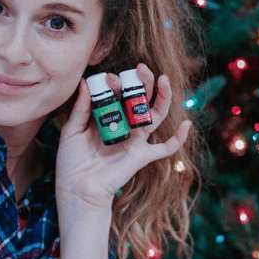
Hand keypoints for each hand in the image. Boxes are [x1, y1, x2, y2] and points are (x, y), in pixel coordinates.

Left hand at [56, 63, 191, 211]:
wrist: (77, 190)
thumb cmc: (71, 162)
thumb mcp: (72, 131)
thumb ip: (81, 108)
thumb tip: (87, 82)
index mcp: (109, 119)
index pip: (119, 95)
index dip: (117, 83)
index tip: (109, 76)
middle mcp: (125, 127)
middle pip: (141, 100)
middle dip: (143, 82)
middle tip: (141, 68)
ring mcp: (136, 140)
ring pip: (156, 115)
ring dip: (164, 97)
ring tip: (164, 79)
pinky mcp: (142, 156)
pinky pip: (166, 148)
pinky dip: (179, 138)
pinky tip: (187, 124)